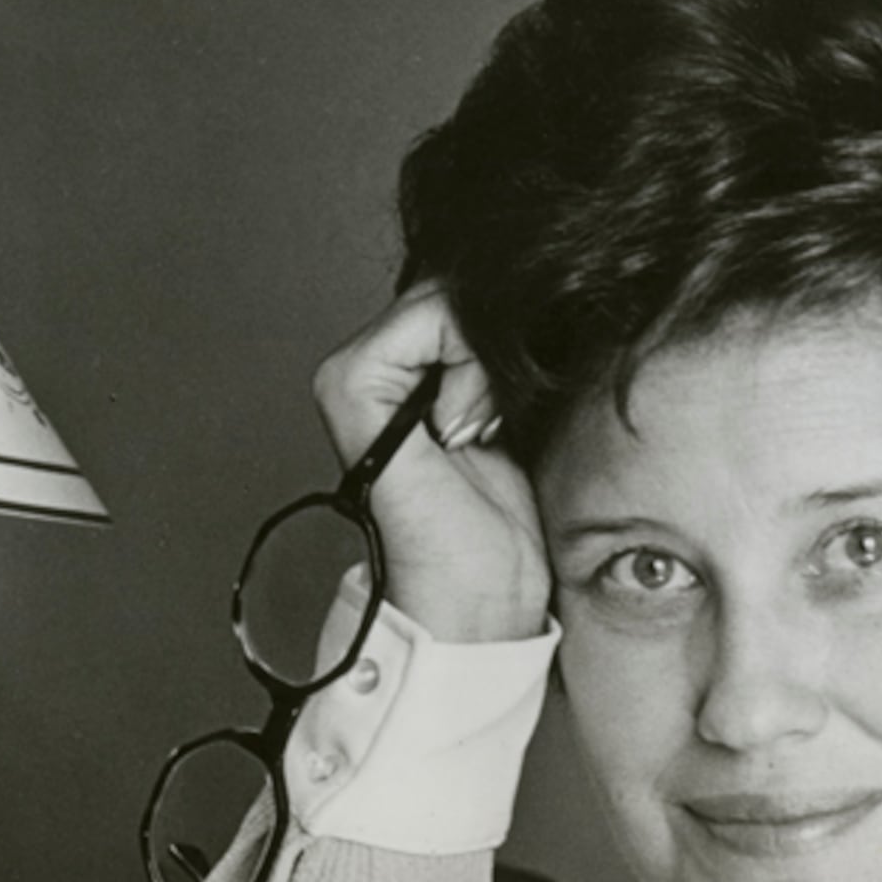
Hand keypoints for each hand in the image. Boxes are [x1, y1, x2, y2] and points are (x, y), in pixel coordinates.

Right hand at [313, 284, 550, 644]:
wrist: (483, 593)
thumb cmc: (503, 522)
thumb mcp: (516, 411)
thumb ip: (504, 350)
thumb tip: (532, 289)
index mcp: (404, 370)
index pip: (463, 294)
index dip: (506, 336)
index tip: (507, 412)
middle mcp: (371, 366)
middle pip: (456, 289)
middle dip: (498, 348)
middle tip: (493, 424)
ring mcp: (352, 372)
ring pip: (449, 298)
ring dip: (489, 362)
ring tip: (478, 430)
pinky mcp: (349, 384)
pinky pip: (433, 318)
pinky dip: (471, 366)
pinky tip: (461, 429)